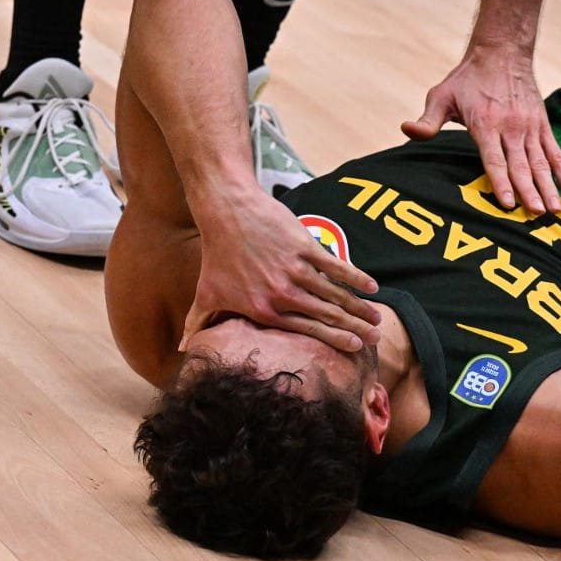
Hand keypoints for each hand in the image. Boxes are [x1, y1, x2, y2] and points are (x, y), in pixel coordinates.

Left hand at [179, 194, 380, 351]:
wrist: (227, 211)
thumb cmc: (216, 254)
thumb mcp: (205, 293)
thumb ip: (199, 324)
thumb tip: (183, 349)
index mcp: (264, 310)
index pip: (306, 330)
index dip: (334, 340)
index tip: (353, 348)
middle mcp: (283, 294)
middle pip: (327, 316)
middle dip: (355, 329)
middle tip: (376, 339)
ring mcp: (296, 269)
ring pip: (335, 294)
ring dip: (360, 308)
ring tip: (377, 318)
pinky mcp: (305, 246)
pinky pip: (335, 266)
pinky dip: (355, 277)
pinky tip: (372, 287)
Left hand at [401, 46, 560, 213]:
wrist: (501, 52)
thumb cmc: (466, 79)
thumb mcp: (441, 96)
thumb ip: (427, 120)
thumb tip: (406, 130)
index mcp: (485, 125)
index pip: (494, 159)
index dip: (501, 182)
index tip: (509, 203)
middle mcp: (511, 127)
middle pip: (521, 165)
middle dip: (530, 192)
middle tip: (537, 215)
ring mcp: (529, 127)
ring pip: (541, 162)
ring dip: (549, 187)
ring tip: (555, 210)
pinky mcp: (542, 125)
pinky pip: (556, 152)